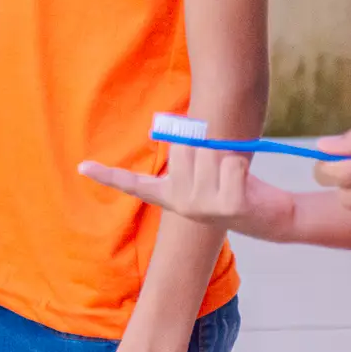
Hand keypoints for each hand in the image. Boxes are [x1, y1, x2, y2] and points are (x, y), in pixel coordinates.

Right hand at [79, 145, 296, 239]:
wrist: (268, 215)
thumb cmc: (233, 184)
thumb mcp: (205, 168)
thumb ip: (189, 151)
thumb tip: (184, 135)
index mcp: (169, 196)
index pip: (131, 183)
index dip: (105, 175)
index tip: (82, 166)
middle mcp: (180, 205)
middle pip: (181, 148)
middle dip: (204, 147)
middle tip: (218, 169)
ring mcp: (203, 209)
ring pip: (206, 153)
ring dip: (225, 155)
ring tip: (231, 176)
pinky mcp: (229, 207)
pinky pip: (229, 162)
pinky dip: (240, 163)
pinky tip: (244, 183)